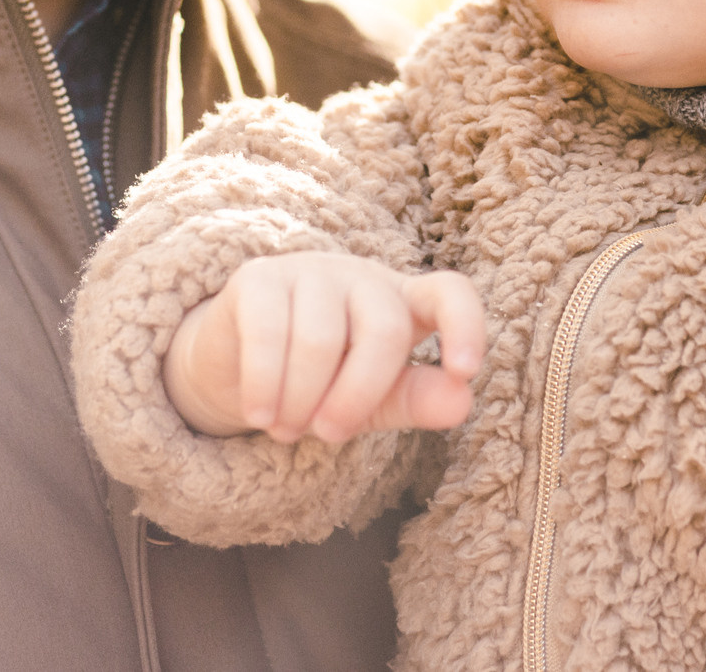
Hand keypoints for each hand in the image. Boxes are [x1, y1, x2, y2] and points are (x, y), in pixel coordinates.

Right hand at [163, 253, 486, 443]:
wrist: (239, 371)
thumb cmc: (322, 385)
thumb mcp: (376, 400)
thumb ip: (417, 399)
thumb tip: (462, 402)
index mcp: (402, 303)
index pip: (450, 293)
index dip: (465, 325)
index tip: (464, 372)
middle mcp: (363, 277)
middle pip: (383, 329)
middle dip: (357, 395)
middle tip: (328, 435)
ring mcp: (310, 271)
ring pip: (320, 338)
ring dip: (301, 400)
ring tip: (286, 430)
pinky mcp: (258, 277)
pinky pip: (268, 333)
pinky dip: (265, 383)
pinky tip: (258, 415)